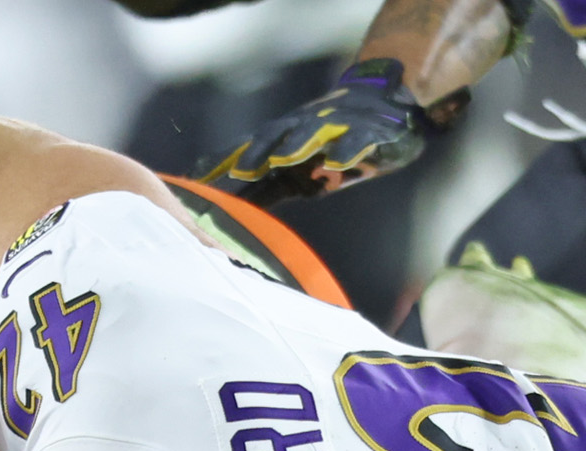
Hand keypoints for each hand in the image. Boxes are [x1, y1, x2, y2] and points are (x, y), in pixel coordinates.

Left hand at [198, 59, 468, 203]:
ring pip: (312, 132)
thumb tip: (235, 211)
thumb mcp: (302, 168)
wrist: (387, 104)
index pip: (246, 150)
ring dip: (296, 143)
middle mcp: (304, 127)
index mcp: (284, 138)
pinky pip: (356, 141)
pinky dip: (346, 150)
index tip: (198, 181)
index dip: (223, 163)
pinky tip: (336, 162)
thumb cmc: (335, 142)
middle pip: (274, 136)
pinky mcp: (367, 132)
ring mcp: (335, 126)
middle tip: (239, 172)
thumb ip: (272, 186)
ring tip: (281, 158)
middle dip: (256, 152)